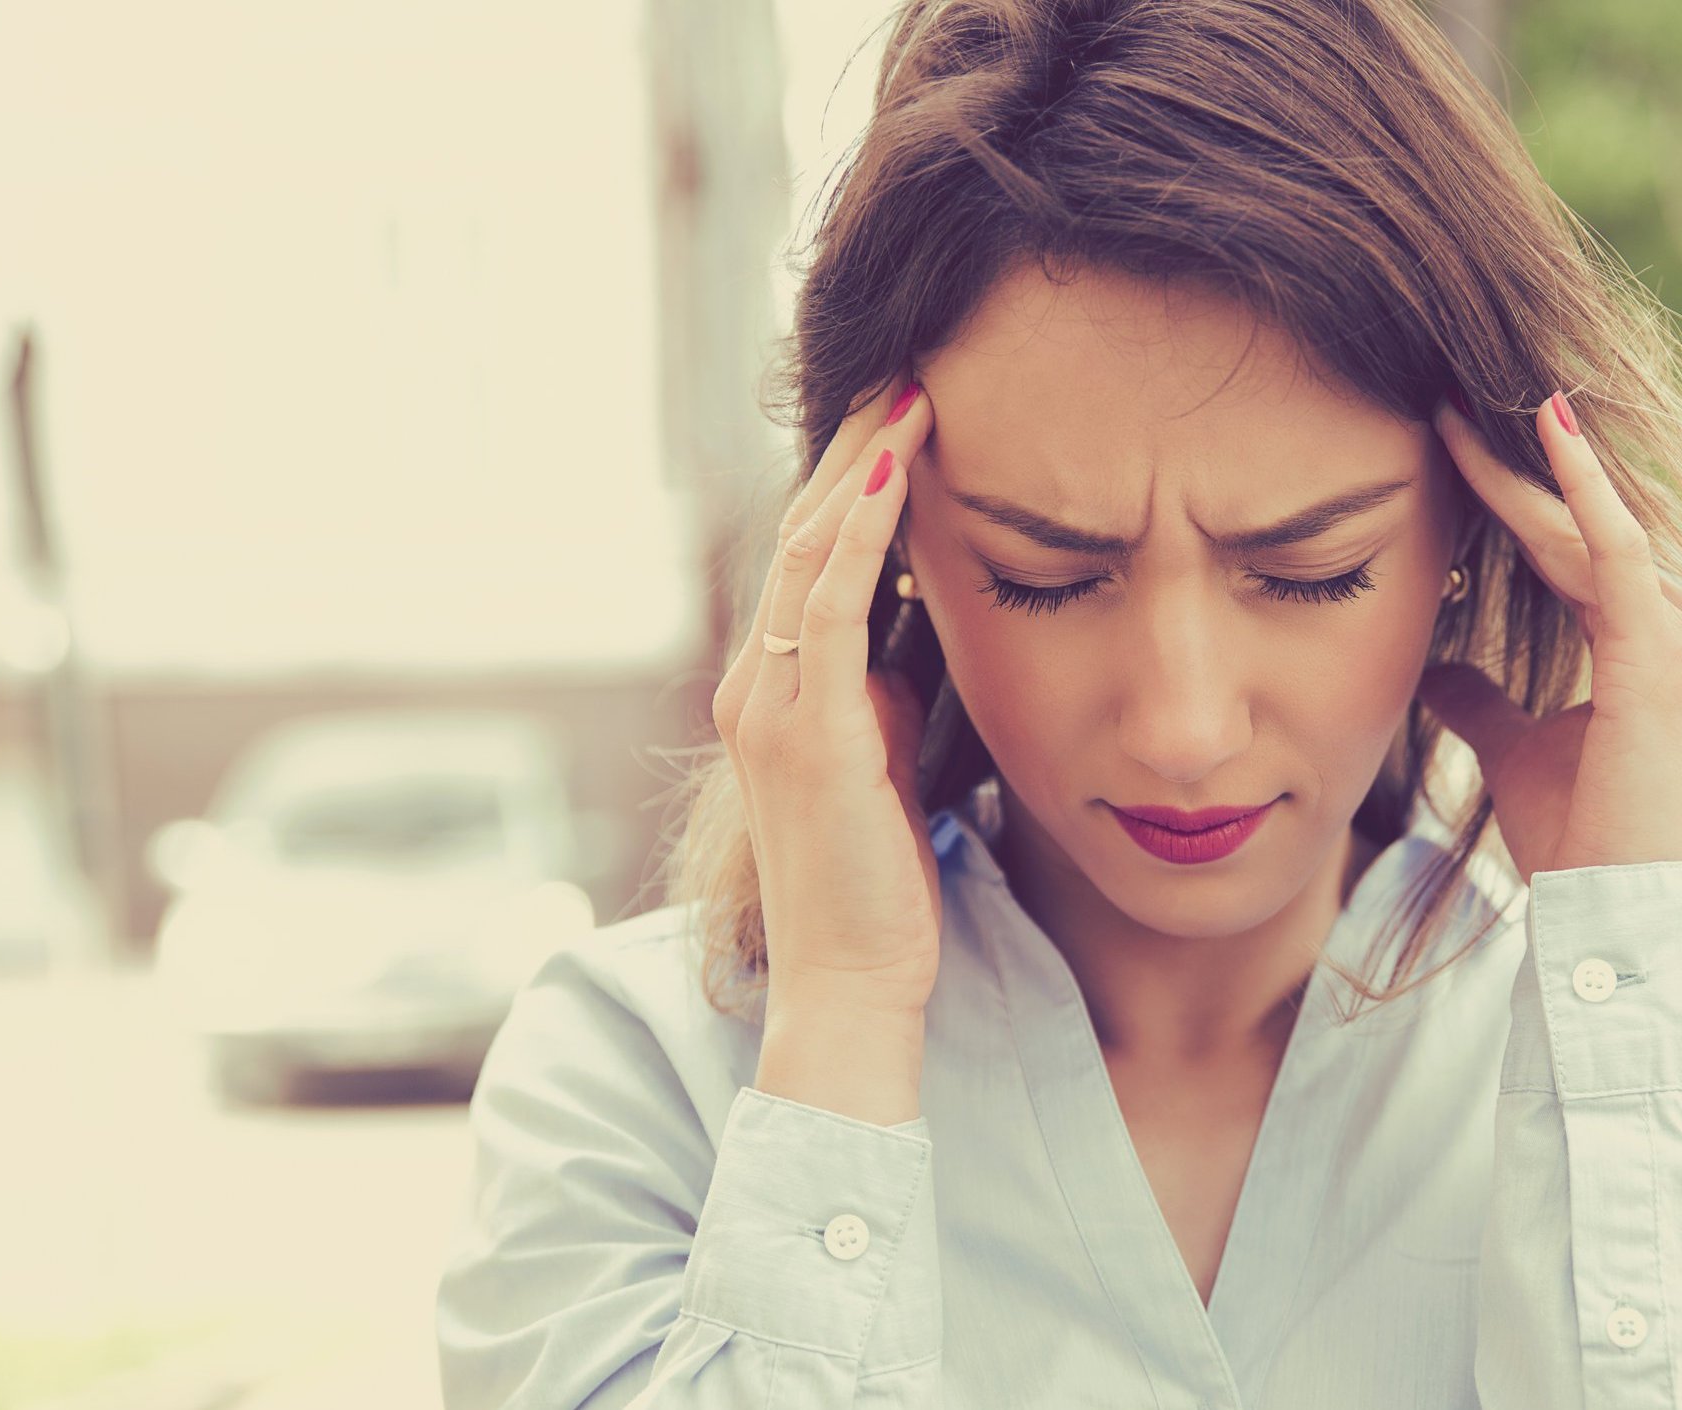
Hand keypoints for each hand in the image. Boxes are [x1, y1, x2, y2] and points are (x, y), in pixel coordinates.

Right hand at [711, 370, 940, 1016]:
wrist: (854, 986)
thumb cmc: (885, 889)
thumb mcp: (890, 763)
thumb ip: (892, 692)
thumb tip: (925, 624)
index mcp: (778, 689)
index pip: (813, 555)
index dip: (855, 476)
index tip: (908, 407)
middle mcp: (757, 683)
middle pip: (804, 530)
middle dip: (854, 443)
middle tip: (908, 362)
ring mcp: (771, 703)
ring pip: (810, 548)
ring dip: (859, 461)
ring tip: (908, 386)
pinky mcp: (805, 730)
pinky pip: (829, 603)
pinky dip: (862, 528)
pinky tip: (898, 466)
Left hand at [1416, 390, 1681, 876]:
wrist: (1617, 911)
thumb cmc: (1580, 841)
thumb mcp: (1518, 750)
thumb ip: (1483, 702)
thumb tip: (1437, 669)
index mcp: (1654, 639)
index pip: (1575, 545)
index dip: (1514, 493)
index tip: (1449, 441)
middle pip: (1582, 525)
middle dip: (1513, 464)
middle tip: (1443, 399)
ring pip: (1589, 528)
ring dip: (1526, 467)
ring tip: (1461, 408)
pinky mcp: (1663, 649)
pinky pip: (1619, 548)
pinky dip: (1583, 488)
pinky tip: (1546, 431)